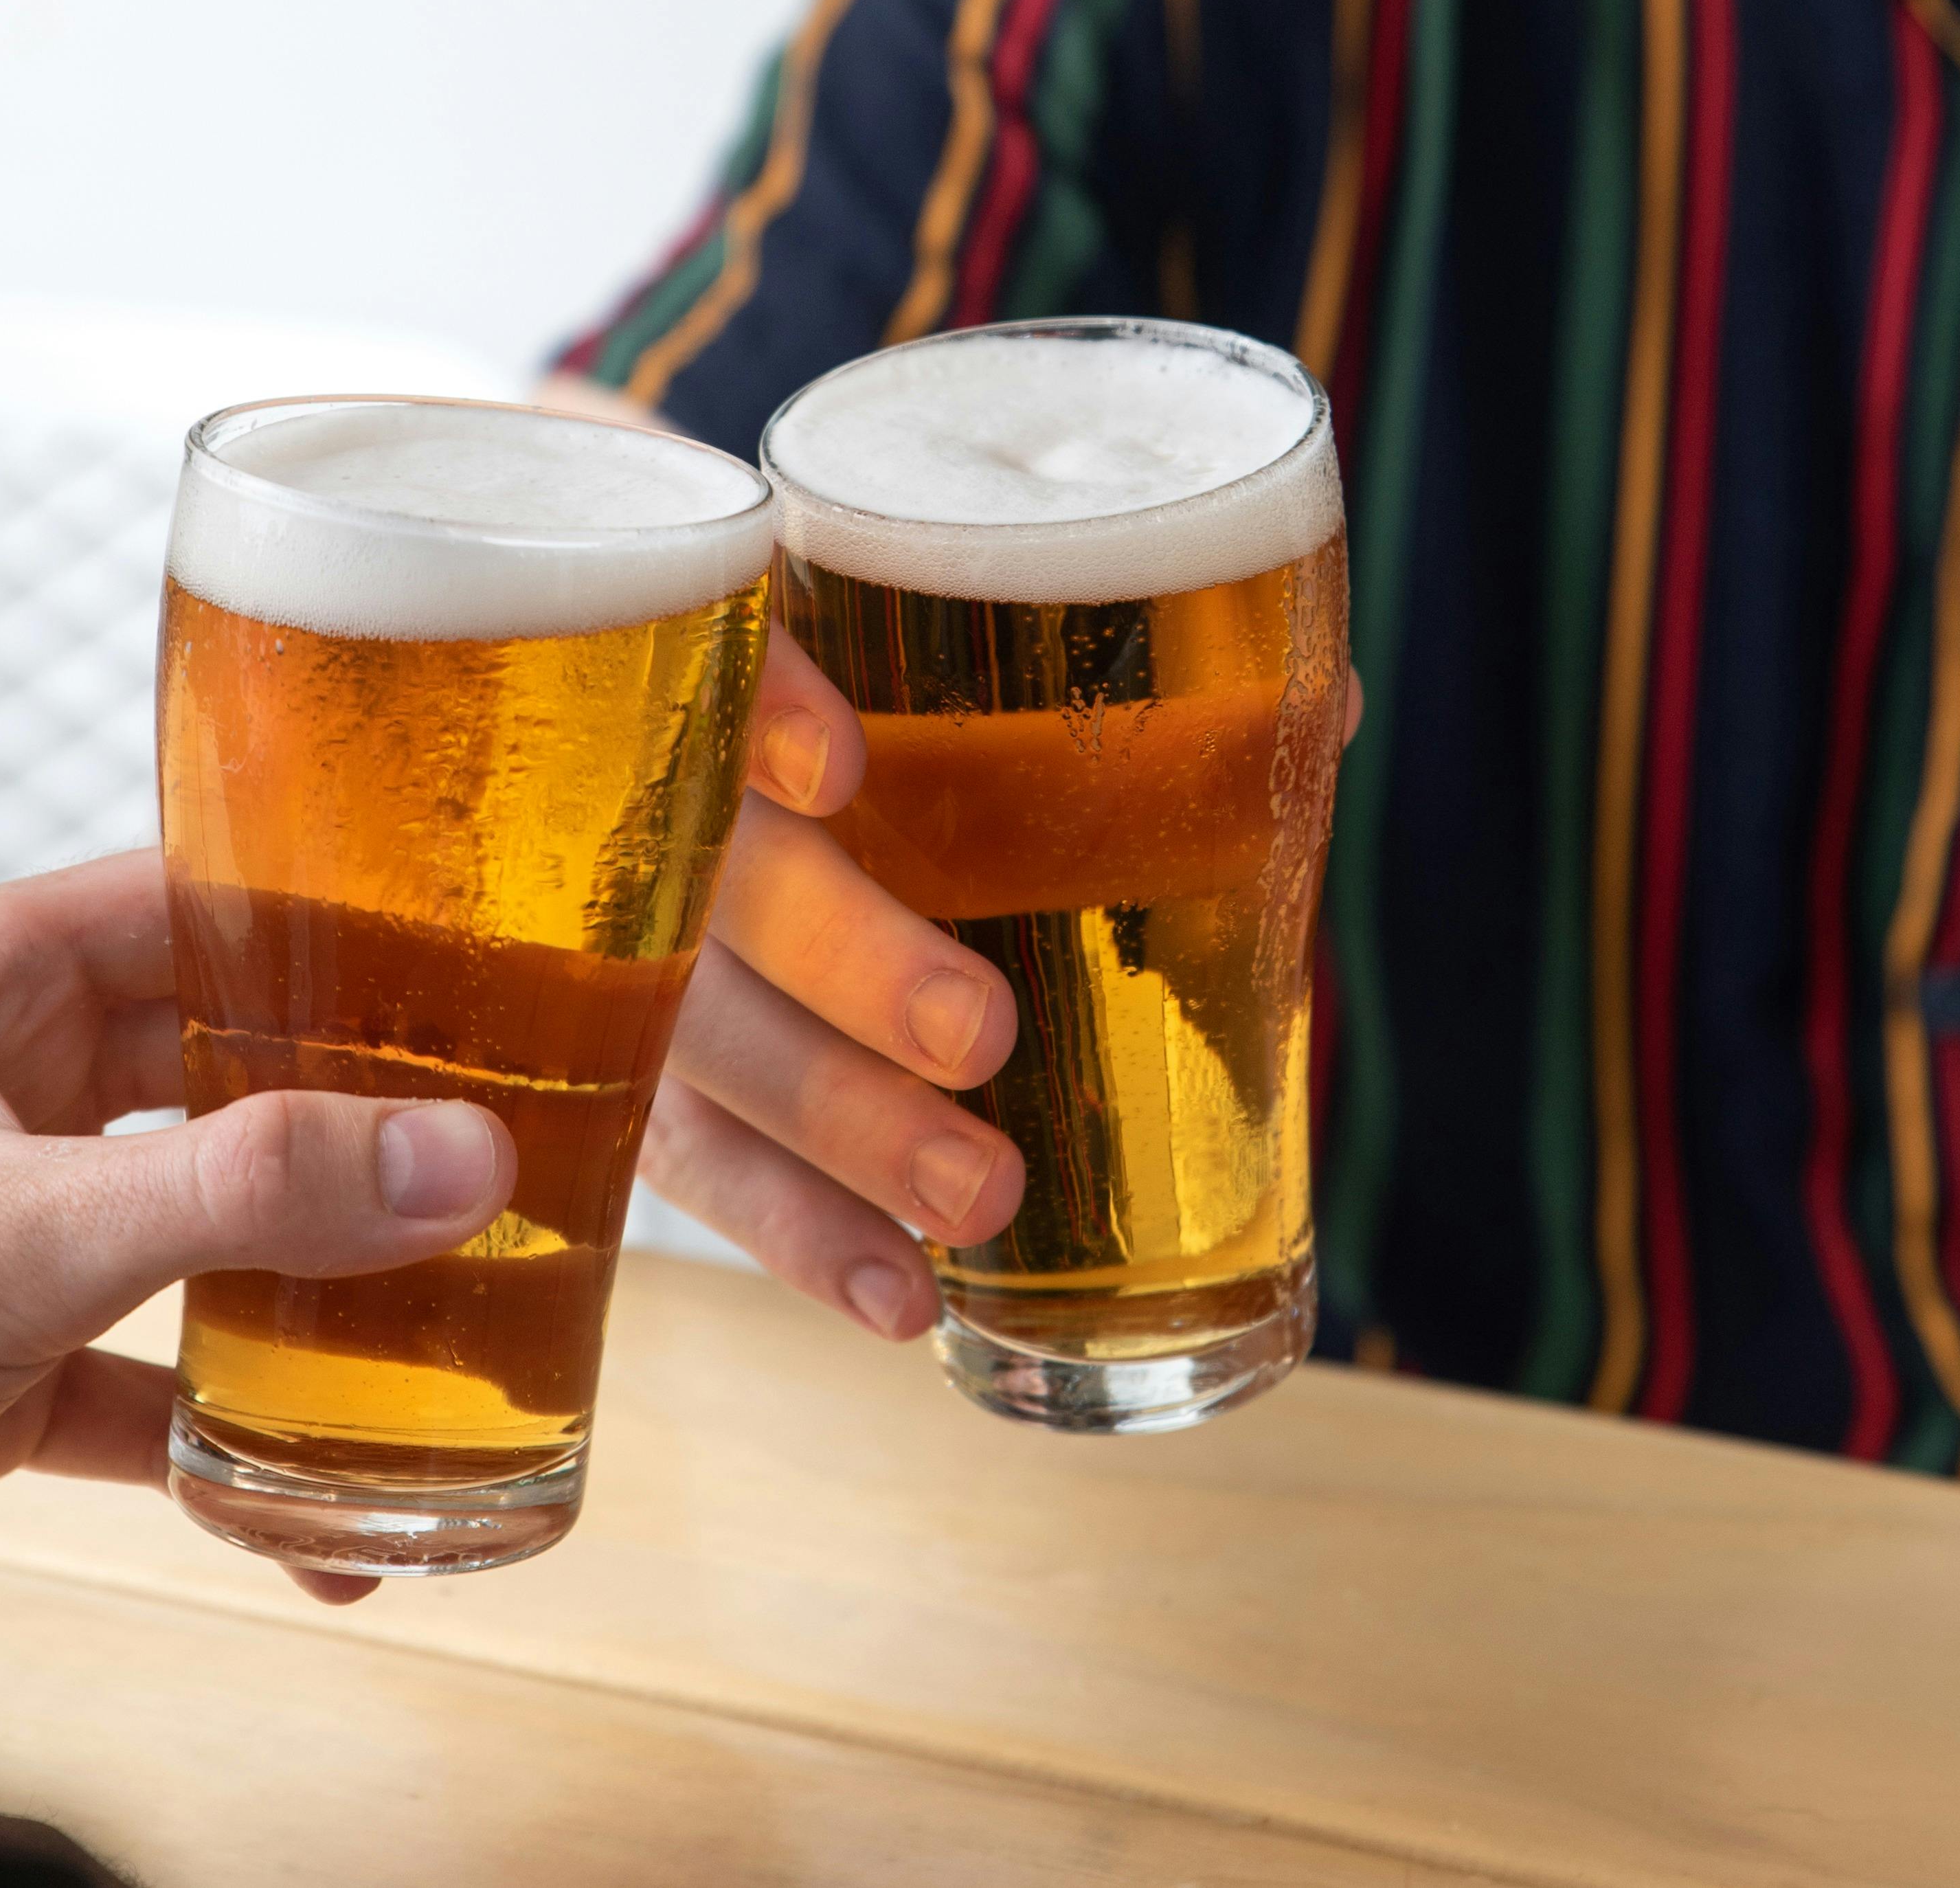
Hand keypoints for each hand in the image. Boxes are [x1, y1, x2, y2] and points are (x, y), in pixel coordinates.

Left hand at [0, 852, 515, 1605]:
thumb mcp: (11, 1235)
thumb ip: (242, 1193)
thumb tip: (456, 1158)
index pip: (197, 903)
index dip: (341, 923)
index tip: (484, 961)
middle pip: (219, 1069)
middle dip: (355, 1121)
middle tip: (498, 1146)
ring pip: (191, 1228)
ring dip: (306, 1288)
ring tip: (447, 1318)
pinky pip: (134, 1382)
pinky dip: (224, 1436)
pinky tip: (319, 1503)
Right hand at [643, 630, 1363, 1341]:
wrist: (746, 802)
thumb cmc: (902, 718)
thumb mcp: (989, 681)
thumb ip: (1142, 693)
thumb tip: (1325, 704)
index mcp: (743, 673)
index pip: (718, 660)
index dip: (760, 704)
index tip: (838, 768)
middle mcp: (666, 808)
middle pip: (725, 883)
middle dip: (848, 959)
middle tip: (980, 1033)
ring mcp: (634, 954)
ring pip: (707, 1045)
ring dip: (842, 1129)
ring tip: (982, 1200)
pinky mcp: (641, 1079)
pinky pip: (702, 1165)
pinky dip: (801, 1235)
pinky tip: (905, 1299)